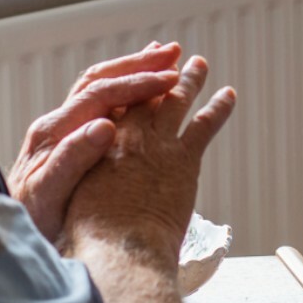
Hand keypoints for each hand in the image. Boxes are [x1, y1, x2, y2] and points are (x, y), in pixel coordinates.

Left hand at [10, 43, 184, 243]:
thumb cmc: (31, 221)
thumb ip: (73, 159)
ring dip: (131, 71)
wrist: (11, 237)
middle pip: (99, 80)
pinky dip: (126, 92)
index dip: (136, 83)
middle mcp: (56, 123)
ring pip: (100, 88)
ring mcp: (62, 130)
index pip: (99, 94)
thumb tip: (104, 126)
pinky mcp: (70, 141)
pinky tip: (147, 93)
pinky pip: (101, 106)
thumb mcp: (50, 194)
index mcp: (52, 131)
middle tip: (173, 51)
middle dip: (137, 65)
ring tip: (163, 59)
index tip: (170, 79)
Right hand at [66, 54, 235, 262]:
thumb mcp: (73, 198)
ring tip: (199, 63)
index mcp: (96, 141)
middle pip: (144, 92)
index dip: (123, 84)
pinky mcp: (185, 159)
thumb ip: (80, 178)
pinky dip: (219, 107)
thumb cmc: (89, 235)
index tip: (132, 71)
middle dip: (156, 71)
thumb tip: (83, 180)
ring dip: (190, 79)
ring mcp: (158, 143)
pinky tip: (229, 94)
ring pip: (177, 100)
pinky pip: (206, 123)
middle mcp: (127, 133)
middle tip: (168, 53)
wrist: (118, 249)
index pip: (111, 101)